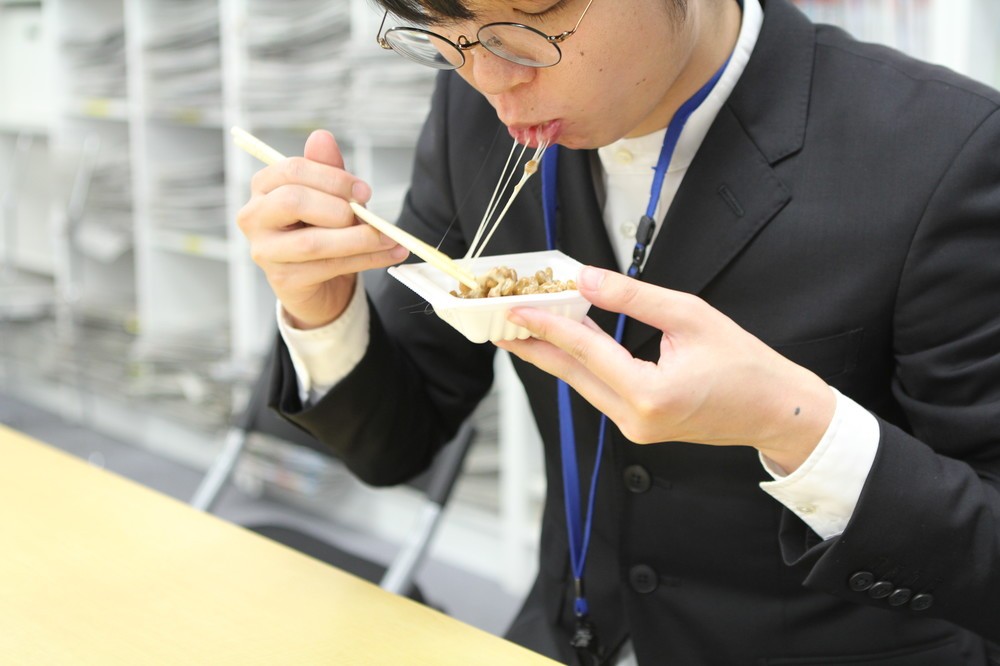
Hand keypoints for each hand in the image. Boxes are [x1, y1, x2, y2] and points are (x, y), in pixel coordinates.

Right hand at [236, 130, 409, 328]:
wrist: (318, 281)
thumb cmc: (321, 229)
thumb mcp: (328, 196)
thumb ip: (327, 170)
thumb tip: (322, 136)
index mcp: (263, 187)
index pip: (292, 171)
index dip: (333, 178)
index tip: (364, 190)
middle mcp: (254, 217)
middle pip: (293, 201)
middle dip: (338, 207)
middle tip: (368, 214)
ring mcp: (265, 251)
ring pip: (313, 242)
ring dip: (359, 239)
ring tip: (390, 238)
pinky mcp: (283, 281)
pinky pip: (329, 267)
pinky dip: (367, 260)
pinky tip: (391, 253)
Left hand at [495, 267, 835, 471]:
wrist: (775, 411)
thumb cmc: (744, 364)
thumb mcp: (690, 316)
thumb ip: (633, 298)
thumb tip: (586, 279)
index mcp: (649, 394)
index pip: (584, 351)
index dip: (547, 324)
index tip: (515, 306)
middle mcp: (635, 419)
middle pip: (571, 374)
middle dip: (533, 346)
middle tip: (497, 323)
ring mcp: (635, 429)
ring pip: (581, 384)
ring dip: (553, 355)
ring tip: (522, 329)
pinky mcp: (638, 427)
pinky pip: (598, 392)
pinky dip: (580, 366)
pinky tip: (565, 344)